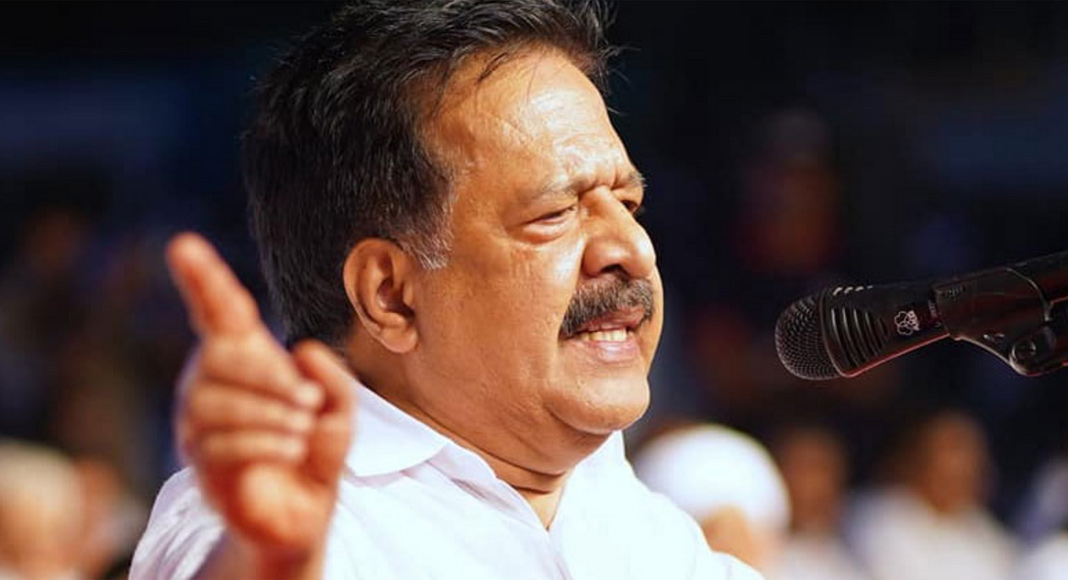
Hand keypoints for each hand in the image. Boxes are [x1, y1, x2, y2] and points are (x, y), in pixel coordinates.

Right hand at [167, 233, 354, 573]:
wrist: (301, 510)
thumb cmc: (315, 448)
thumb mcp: (341, 408)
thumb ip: (334, 377)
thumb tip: (303, 351)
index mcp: (243, 356)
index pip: (218, 311)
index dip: (202, 278)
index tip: (183, 244)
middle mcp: (209, 380)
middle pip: (221, 356)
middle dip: (270, 376)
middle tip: (309, 401)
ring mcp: (197, 420)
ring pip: (218, 401)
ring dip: (272, 413)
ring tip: (302, 430)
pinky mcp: (198, 459)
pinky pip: (220, 440)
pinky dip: (264, 442)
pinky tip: (289, 449)